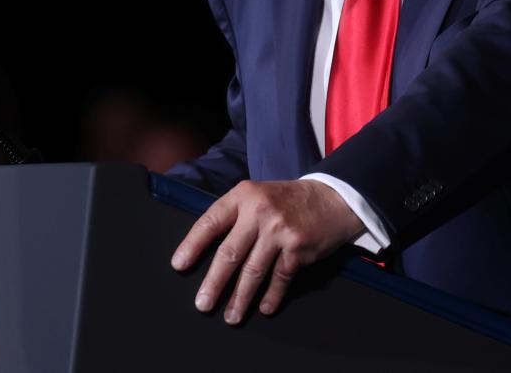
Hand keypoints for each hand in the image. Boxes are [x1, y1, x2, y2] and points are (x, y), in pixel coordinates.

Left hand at [170, 178, 366, 323]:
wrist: (331, 198)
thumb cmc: (287, 201)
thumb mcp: (258, 196)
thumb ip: (235, 216)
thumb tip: (206, 251)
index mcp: (243, 196)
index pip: (210, 222)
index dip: (192, 245)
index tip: (179, 265)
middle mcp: (259, 211)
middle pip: (230, 253)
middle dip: (214, 283)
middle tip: (203, 304)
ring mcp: (280, 229)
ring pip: (253, 271)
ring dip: (240, 298)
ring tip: (231, 315)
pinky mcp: (298, 247)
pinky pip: (279, 278)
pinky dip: (271, 296)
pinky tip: (264, 307)